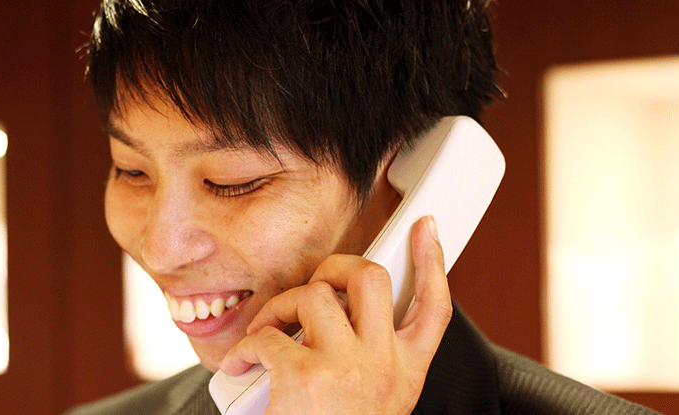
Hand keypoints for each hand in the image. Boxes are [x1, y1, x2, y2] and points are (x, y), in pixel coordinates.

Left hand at [219, 216, 452, 414]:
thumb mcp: (374, 402)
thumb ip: (374, 361)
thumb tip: (348, 316)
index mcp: (406, 374)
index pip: (435, 307)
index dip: (433, 262)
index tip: (426, 230)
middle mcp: (385, 366)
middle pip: (371, 279)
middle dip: (335, 267)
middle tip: (314, 286)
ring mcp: (347, 367)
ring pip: (315, 295)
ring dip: (280, 308)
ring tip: (267, 334)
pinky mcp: (304, 376)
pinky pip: (268, 336)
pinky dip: (247, 347)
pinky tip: (243, 366)